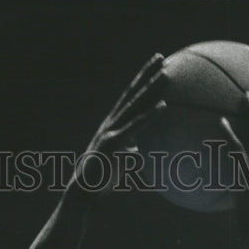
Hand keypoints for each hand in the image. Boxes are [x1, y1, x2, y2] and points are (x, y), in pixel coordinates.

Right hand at [67, 53, 166, 196]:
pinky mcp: (113, 143)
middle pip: (132, 94)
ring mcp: (111, 131)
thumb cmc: (99, 180)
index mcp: (113, 125)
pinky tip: (163, 106)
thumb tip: (136, 151)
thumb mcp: (118, 162)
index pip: (130, 99)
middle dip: (146, 74)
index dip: (141, 81)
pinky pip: (135, 127)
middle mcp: (111, 123)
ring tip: (166, 74)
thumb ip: (128, 152)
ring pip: (134, 105)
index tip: (154, 66)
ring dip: (150, 89)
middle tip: (160, 56)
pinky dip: (149, 116)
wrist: (82, 193)